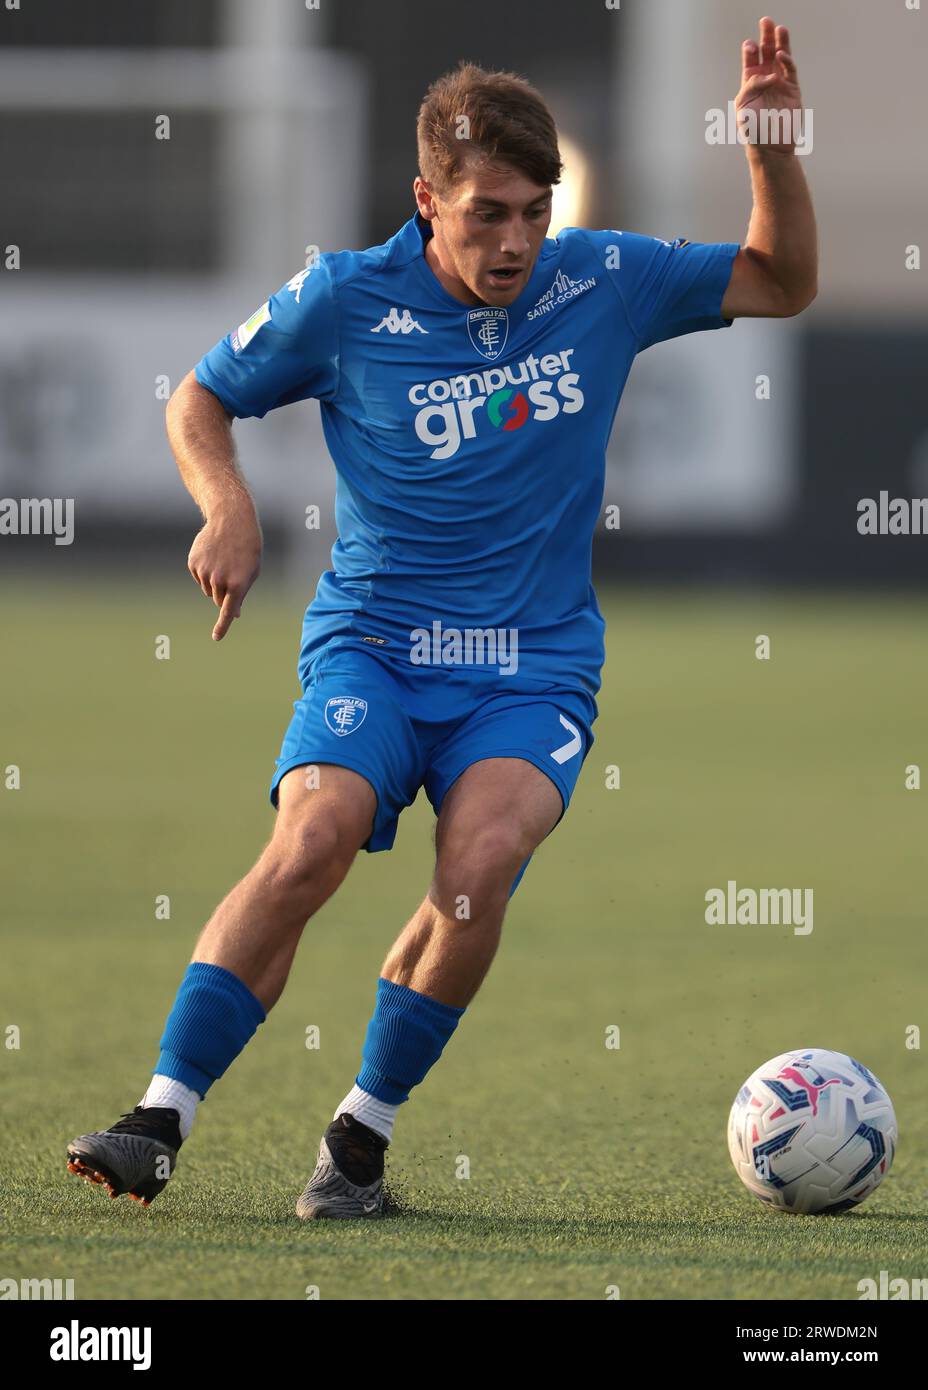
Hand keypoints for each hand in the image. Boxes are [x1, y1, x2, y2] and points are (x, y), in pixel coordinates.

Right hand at [187, 506, 261, 640]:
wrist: (231, 520)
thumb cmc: (248, 548)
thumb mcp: (252, 572)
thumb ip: (241, 594)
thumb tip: (234, 614)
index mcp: (237, 584)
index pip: (228, 611)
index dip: (222, 626)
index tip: (216, 637)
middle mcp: (219, 581)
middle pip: (219, 600)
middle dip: (225, 593)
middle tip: (233, 571)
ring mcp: (204, 572)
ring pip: (208, 589)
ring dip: (215, 581)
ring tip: (224, 560)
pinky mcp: (193, 564)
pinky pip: (199, 577)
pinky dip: (205, 571)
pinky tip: (213, 555)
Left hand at [735, 16, 802, 154]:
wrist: (771, 146)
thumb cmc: (753, 130)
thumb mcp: (744, 107)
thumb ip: (751, 87)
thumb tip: (768, 75)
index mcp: (750, 85)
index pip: (751, 62)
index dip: (750, 51)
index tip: (749, 44)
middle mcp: (766, 81)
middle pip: (766, 54)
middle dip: (766, 38)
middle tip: (766, 21)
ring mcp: (780, 84)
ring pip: (781, 58)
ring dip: (780, 43)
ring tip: (779, 29)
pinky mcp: (793, 90)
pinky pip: (790, 71)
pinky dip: (787, 62)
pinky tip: (781, 55)